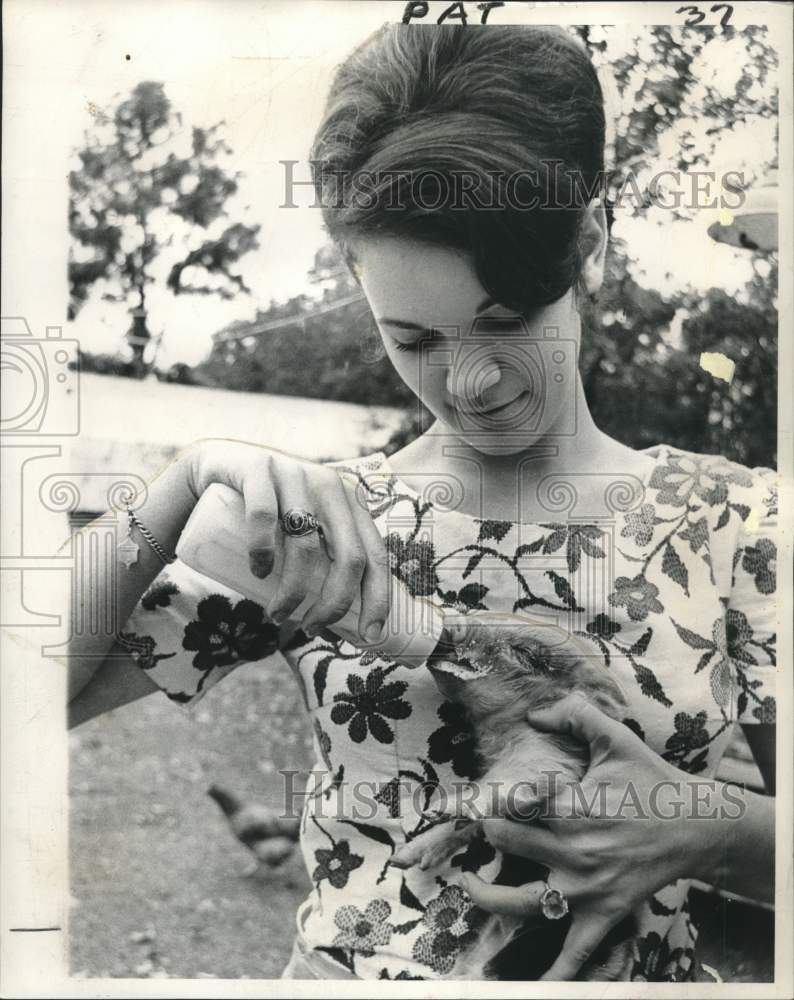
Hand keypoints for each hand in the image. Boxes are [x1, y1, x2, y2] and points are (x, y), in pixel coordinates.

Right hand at [186, 439, 389, 639]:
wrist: (216, 468)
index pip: (377, 555)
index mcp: (351, 504)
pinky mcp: (258, 468)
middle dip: (335, 604)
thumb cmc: (266, 516)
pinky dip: (262, 551)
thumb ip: (320, 567)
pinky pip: (264, 515)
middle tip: (312, 627)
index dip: (379, 598)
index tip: (369, 636)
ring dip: (294, 592)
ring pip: (306, 545)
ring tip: (278, 615)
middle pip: (349, 556)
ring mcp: (295, 473)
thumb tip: (331, 629)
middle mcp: (330, 486)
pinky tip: (259, 572)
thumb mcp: (302, 535)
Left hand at [459, 692, 717, 979]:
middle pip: (508, 842)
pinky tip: (534, 985)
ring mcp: (586, 887)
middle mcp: (574, 848)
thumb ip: (574, 715)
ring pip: (522, 900)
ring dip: (487, 895)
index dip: (487, 796)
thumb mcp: (615, 739)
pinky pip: (573, 950)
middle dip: (486, 832)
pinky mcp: (602, 913)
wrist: (695, 827)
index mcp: (573, 805)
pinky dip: (555, 973)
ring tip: (469, 884)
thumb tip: (533, 714)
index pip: (515, 800)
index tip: (467, 796)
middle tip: (478, 826)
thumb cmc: (649, 781)